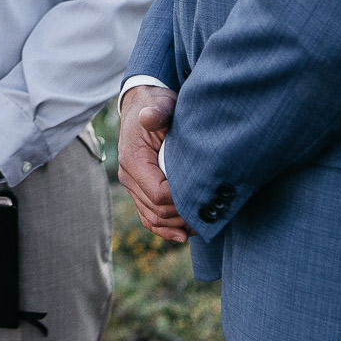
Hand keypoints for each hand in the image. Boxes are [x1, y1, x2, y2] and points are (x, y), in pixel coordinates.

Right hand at [117, 85, 191, 242]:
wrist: (144, 105)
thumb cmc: (156, 105)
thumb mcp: (160, 104)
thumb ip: (156, 113)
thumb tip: (149, 118)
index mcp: (133, 160)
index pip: (158, 194)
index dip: (182, 201)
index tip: (206, 196)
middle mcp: (128, 176)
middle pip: (157, 211)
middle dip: (183, 216)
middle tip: (212, 214)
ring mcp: (132, 185)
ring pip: (153, 218)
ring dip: (176, 226)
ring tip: (202, 225)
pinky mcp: (139, 190)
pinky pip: (148, 217)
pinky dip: (164, 229)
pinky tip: (183, 235)